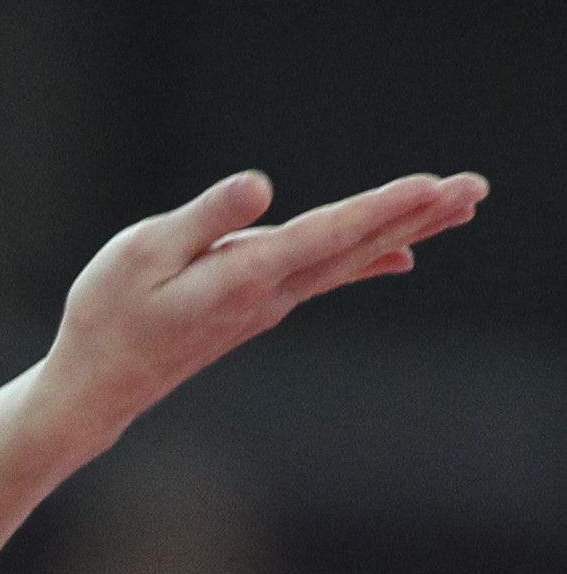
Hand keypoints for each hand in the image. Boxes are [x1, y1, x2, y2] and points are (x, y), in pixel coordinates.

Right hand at [38, 169, 486, 435]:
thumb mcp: (138, 253)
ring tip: (460, 206)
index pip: (327, 234)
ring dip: (407, 228)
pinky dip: (372, 258)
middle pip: (358, 246)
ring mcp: (269, 304)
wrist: (97, 387)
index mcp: (243, 276)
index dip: (381, 207)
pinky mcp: (258, 307)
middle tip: (476, 188)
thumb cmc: (105, 316)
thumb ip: (203, 218)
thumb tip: (260, 187)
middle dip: (418, 214)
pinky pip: (331, 275)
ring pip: (352, 258)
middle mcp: (270, 293)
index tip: (433, 186)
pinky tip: (404, 256)